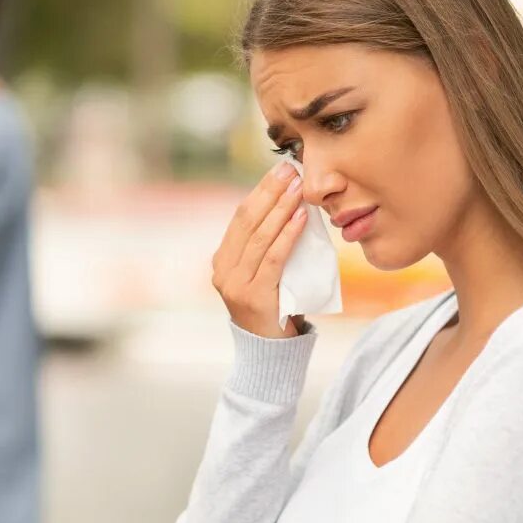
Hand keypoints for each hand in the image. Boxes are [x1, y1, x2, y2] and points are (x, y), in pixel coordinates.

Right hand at [211, 160, 308, 338]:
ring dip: (281, 208)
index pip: (241, 217)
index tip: (281, 171)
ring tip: (299, 188)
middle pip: (247, 221)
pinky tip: (300, 218)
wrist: (270, 352)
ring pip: (259, 236)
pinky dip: (287, 235)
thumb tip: (292, 209)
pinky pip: (272, 258)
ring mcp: (234, 284)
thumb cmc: (276, 309)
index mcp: (222, 260)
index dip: (261, 191)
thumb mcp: (266, 275)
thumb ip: (268, 249)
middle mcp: (222, 270)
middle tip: (291, 169)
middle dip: (271, 192)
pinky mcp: (253, 296)